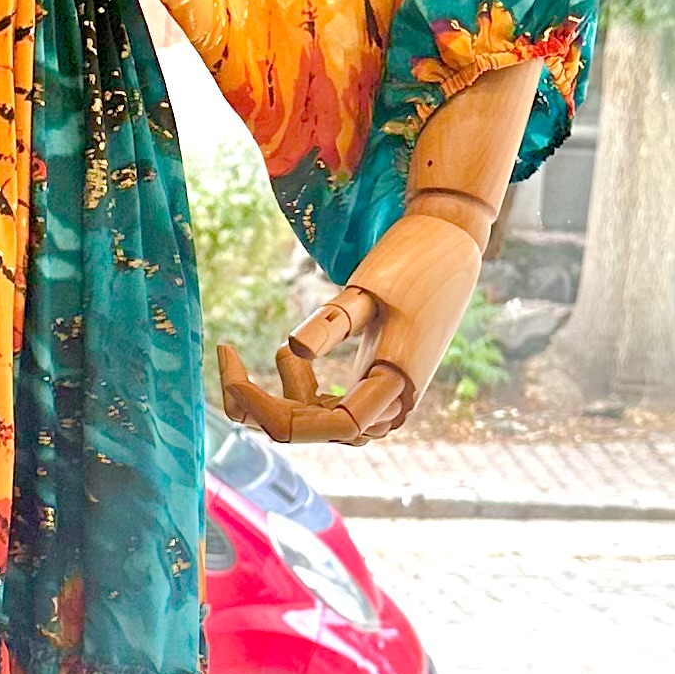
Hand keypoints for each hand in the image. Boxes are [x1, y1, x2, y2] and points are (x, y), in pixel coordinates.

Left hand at [216, 206, 485, 448]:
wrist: (449, 245)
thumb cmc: (410, 262)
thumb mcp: (365, 289)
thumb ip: (332, 323)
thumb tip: (290, 347)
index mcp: (393, 386)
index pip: (324, 425)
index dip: (272, 412)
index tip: (234, 376)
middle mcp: (391, 406)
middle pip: (311, 428)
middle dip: (261, 402)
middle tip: (225, 355)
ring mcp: (384, 400)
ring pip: (317, 422)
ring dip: (282, 395)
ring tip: (276, 353)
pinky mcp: (374, 387)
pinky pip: (327, 407)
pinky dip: (301, 388)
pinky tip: (291, 357)